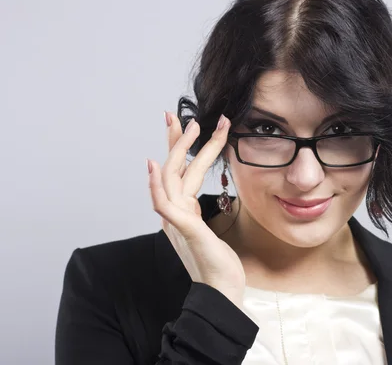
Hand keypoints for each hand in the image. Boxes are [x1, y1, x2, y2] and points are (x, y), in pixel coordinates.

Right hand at [147, 112, 244, 307]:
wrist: (221, 291)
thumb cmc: (217, 263)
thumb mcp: (206, 230)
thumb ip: (195, 212)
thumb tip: (192, 197)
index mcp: (181, 210)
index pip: (179, 172)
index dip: (178, 147)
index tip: (183, 122)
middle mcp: (174, 214)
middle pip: (172, 170)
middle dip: (176, 140)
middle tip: (179, 114)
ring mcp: (177, 223)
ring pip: (170, 180)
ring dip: (177, 151)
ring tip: (187, 127)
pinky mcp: (186, 232)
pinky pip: (167, 206)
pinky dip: (158, 186)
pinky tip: (155, 168)